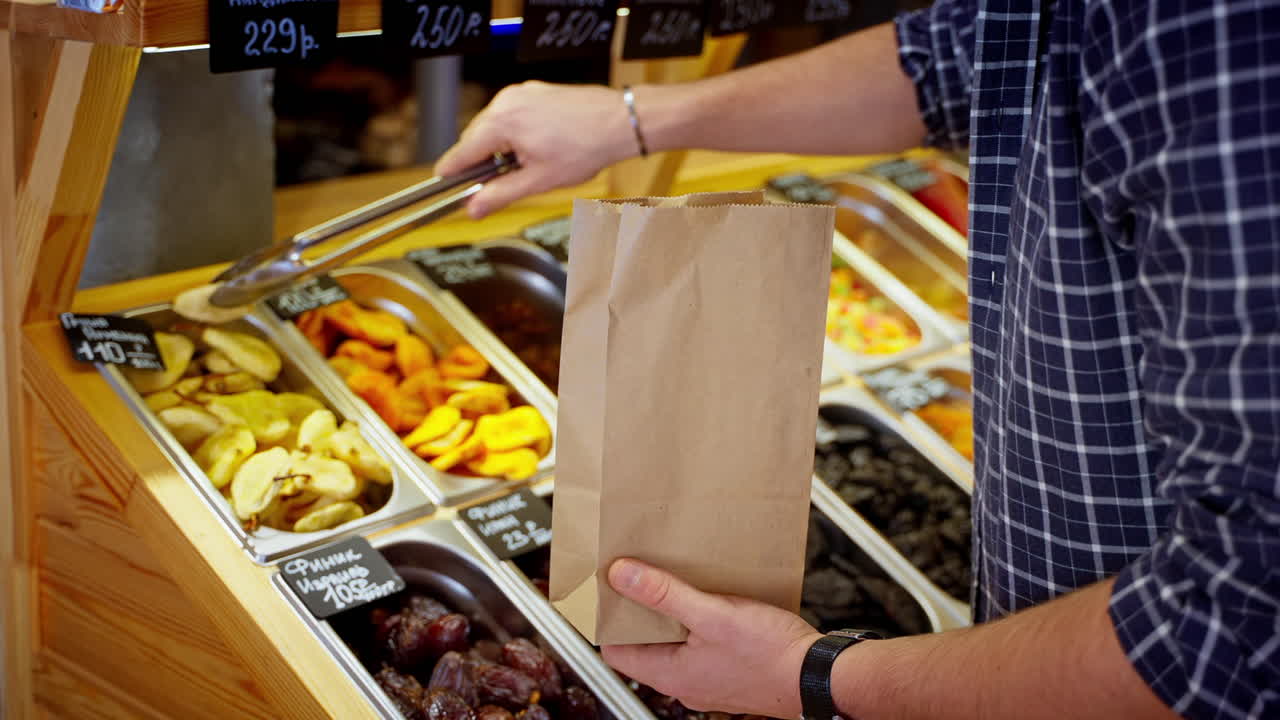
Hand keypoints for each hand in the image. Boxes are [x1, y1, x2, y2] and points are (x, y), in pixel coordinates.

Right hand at [436, 81, 638, 218]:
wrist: (619, 122)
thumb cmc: (586, 147)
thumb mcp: (538, 180)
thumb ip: (500, 194)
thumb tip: (474, 208)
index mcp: (502, 122)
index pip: (462, 151)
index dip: (451, 172)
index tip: (443, 185)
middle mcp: (507, 101)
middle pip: (476, 138)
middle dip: (481, 163)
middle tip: (492, 187)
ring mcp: (522, 93)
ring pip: (494, 127)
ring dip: (500, 149)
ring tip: (526, 168)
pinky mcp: (535, 92)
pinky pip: (512, 116)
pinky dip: (514, 135)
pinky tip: (535, 150)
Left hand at [600, 558, 821, 717]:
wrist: (819, 675)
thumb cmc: (771, 654)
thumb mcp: (712, 614)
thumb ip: (664, 594)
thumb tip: (620, 575)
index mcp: (671, 674)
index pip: (615, 651)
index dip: (608, 620)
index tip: (608, 590)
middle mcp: (686, 683)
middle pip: (644, 645)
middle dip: (641, 612)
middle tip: (643, 577)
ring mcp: (708, 680)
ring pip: (675, 644)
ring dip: (672, 615)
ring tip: (676, 583)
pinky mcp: (730, 672)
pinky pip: (700, 646)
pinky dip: (698, 623)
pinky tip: (712, 600)